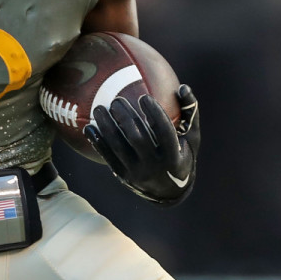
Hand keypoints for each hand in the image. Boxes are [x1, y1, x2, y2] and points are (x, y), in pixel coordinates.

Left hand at [84, 84, 200, 204]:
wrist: (169, 192)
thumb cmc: (182, 156)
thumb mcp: (191, 139)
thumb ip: (190, 113)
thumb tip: (183, 87)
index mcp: (174, 156)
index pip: (164, 132)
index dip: (155, 114)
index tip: (144, 97)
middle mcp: (155, 166)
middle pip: (137, 138)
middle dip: (125, 117)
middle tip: (117, 100)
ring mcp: (137, 172)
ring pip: (118, 146)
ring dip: (106, 126)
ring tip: (99, 108)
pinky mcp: (123, 176)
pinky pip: (107, 156)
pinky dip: (97, 141)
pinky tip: (89, 127)